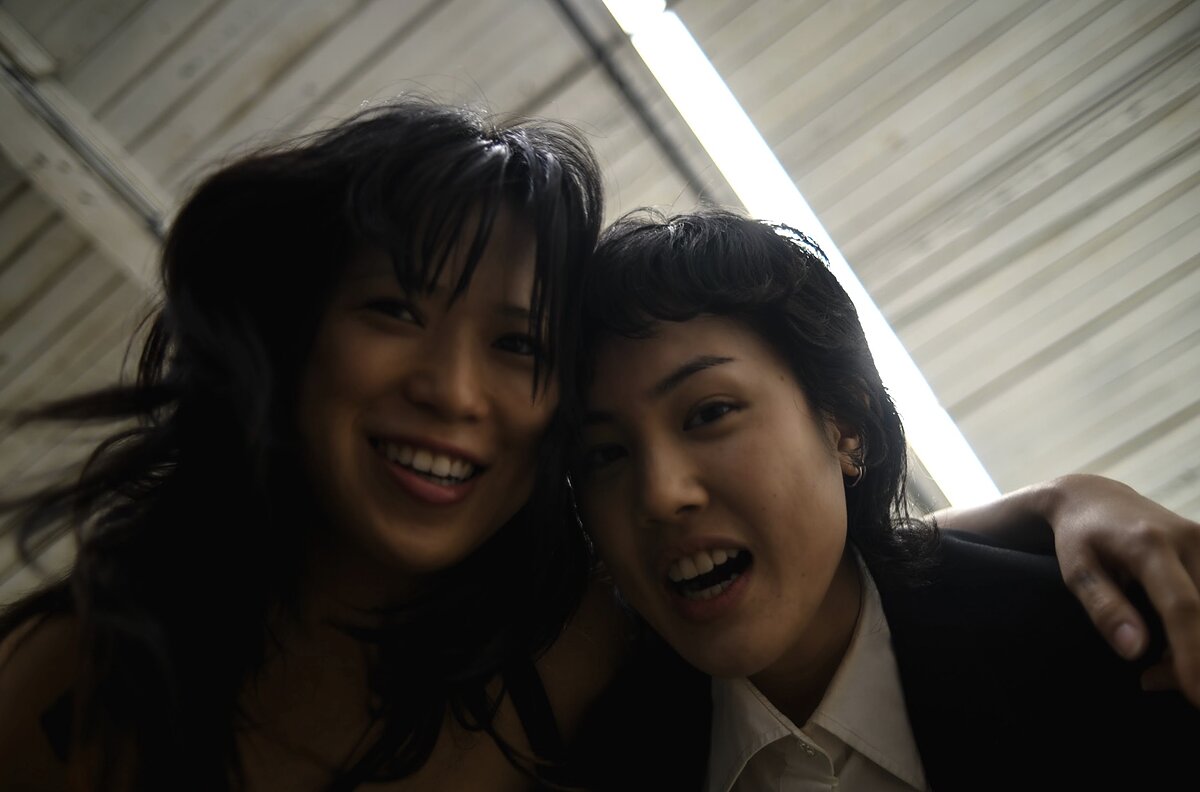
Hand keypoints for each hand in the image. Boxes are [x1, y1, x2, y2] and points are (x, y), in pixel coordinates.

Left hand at [1046, 474, 1199, 707]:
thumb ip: (1104, 607)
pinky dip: (1199, 630)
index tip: (1197, 697)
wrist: (1097, 498)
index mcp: (1150, 545)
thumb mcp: (1076, 570)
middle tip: (1150, 679)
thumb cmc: (1080, 538)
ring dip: (1196, 649)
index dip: (1193, 655)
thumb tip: (1134, 651)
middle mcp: (1191, 540)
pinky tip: (1175, 645)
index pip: (1182, 607)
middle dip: (1190, 661)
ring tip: (1157, 666)